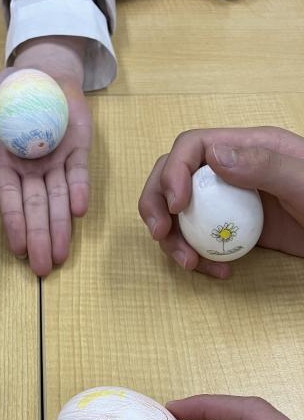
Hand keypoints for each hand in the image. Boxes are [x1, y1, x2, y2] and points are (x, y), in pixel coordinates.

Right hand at [0, 37, 90, 275]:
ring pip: (60, 200)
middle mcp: (32, 172)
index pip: (11, 202)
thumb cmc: (8, 92)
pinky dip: (81, 191)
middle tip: (43, 268)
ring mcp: (57, 163)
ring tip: (61, 256)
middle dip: (40, 239)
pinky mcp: (79, 151)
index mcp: (6, 166)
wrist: (43, 71)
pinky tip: (80, 211)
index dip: (15, 225)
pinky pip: (80, 174)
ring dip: (61, 227)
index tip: (18, 251)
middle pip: (37, 210)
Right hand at [138, 127, 303, 277]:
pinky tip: (218, 272)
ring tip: (189, 265)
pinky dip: (198, 258)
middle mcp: (231, 172)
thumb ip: (265, 165)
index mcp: (248, 149)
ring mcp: (230, 203)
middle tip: (159, 235)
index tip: (175, 207)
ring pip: (178, 214)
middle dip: (156, 205)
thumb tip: (213, 157)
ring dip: (173, 240)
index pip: (191, 147)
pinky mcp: (234, 231)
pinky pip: (199, 240)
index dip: (172, 173)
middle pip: (173, 178)